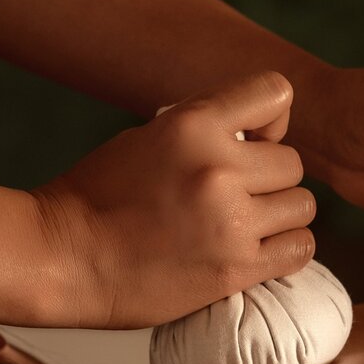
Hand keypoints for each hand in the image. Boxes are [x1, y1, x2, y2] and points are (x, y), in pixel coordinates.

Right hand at [30, 71, 315, 326]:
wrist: (60, 259)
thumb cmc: (95, 197)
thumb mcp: (147, 137)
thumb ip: (204, 129)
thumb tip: (260, 133)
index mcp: (193, 125)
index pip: (277, 94)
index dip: (272, 120)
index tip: (255, 141)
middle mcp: (218, 169)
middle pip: (293, 163)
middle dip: (270, 178)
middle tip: (237, 197)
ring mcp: (230, 221)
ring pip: (302, 206)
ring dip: (280, 216)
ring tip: (244, 226)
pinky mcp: (235, 269)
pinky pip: (300, 248)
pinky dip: (286, 249)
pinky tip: (258, 251)